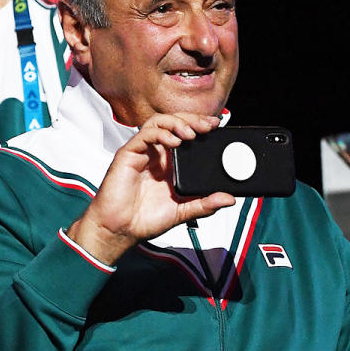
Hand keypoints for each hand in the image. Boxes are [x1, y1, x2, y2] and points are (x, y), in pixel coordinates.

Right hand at [67, 113, 235, 264]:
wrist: (120, 231)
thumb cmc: (145, 219)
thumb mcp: (184, 211)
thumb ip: (206, 204)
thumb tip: (229, 199)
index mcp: (170, 163)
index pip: (186, 133)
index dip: (200, 125)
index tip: (217, 126)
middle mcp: (157, 154)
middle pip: (175, 123)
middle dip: (193, 120)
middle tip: (208, 126)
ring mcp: (142, 152)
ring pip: (159, 122)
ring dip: (177, 123)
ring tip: (192, 134)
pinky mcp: (128, 155)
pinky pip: (144, 135)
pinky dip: (161, 134)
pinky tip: (174, 142)